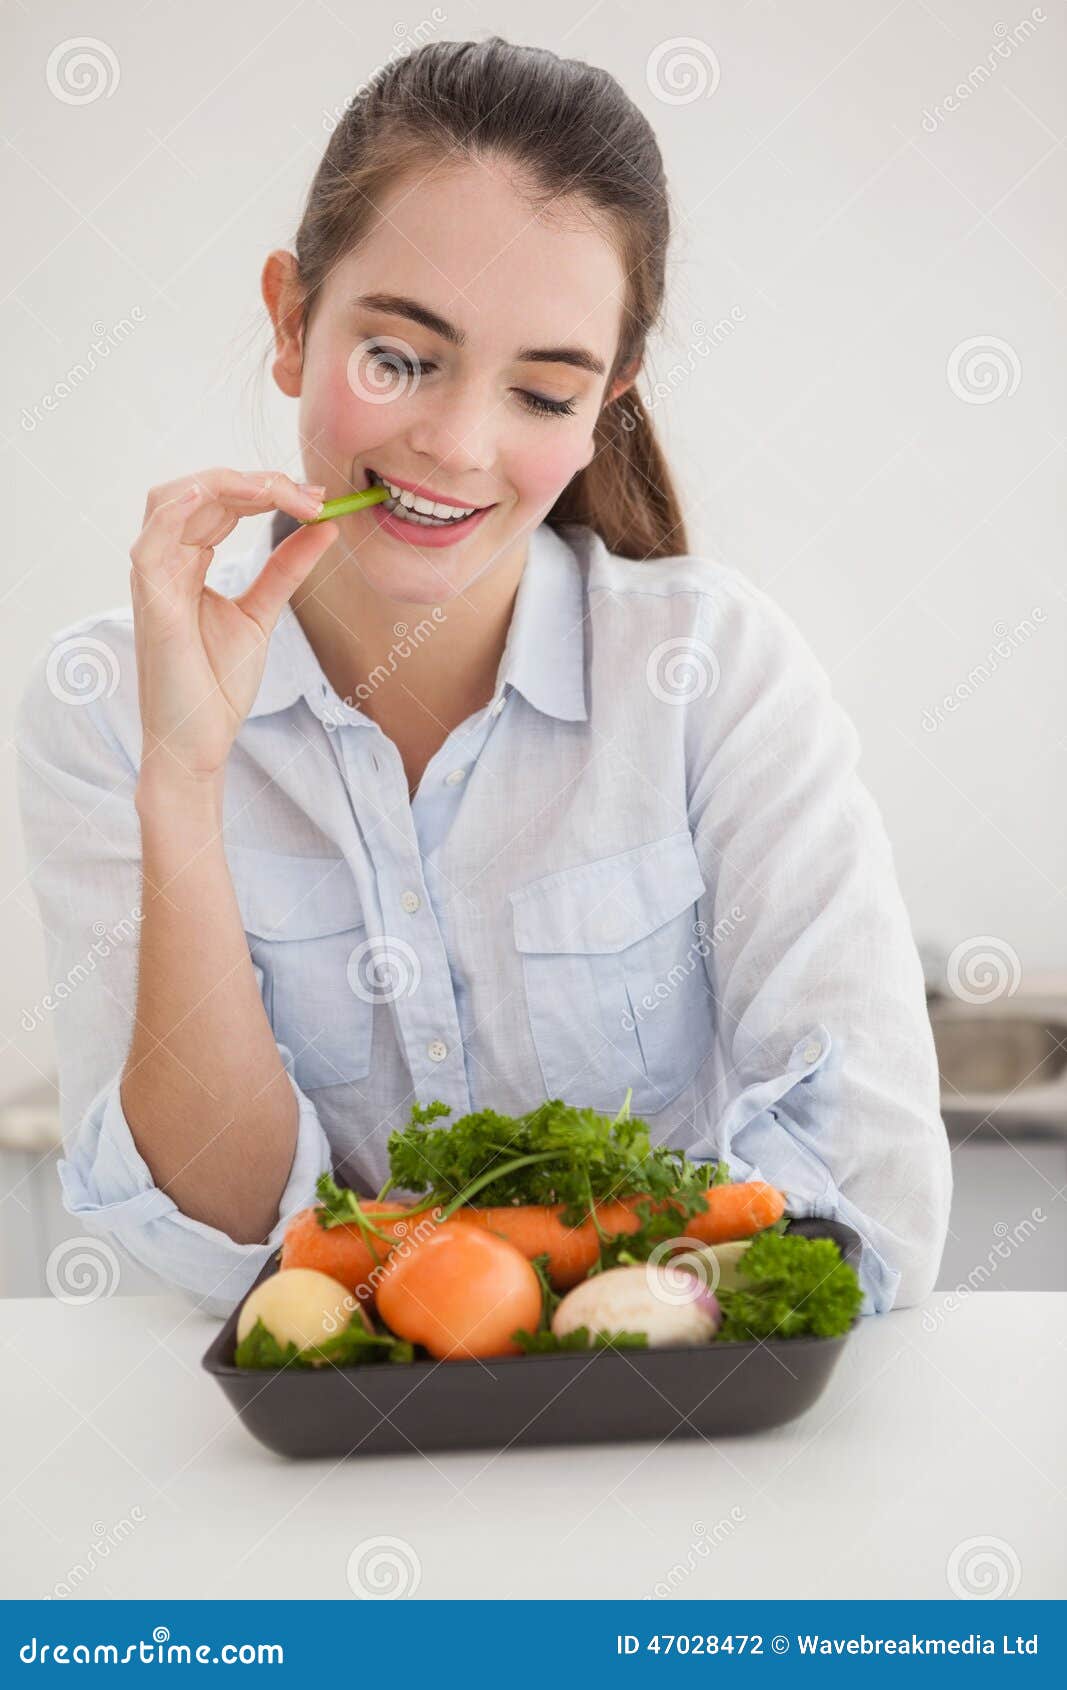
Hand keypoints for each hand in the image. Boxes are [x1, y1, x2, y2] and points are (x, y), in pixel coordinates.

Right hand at [129, 468, 337, 791]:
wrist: (198, 741)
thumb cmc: (216, 685)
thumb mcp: (261, 613)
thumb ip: (286, 569)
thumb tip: (325, 526)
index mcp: (186, 562)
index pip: (220, 502)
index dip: (266, 489)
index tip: (318, 498)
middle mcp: (164, 562)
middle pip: (199, 491)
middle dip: (256, 482)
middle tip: (310, 496)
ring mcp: (152, 579)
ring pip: (173, 501)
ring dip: (228, 486)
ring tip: (279, 492)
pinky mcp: (150, 602)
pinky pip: (151, 541)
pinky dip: (180, 510)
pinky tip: (216, 496)